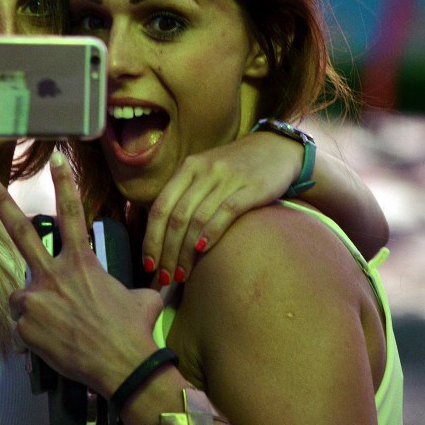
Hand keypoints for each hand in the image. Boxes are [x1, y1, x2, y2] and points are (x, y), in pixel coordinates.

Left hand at [0, 153, 162, 396]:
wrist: (124, 366)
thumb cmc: (135, 331)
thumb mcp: (142, 298)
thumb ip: (137, 286)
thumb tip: (165, 282)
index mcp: (82, 262)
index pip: (72, 213)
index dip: (64, 182)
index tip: (56, 158)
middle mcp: (54, 275)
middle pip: (21, 232)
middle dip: (0, 203)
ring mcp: (36, 300)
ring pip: (21, 294)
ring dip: (33, 306)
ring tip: (58, 325)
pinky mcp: (25, 327)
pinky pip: (23, 325)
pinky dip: (34, 334)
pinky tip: (55, 342)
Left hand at [143, 131, 300, 285]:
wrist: (277, 148)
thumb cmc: (237, 167)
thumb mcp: (206, 172)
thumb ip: (185, 195)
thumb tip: (162, 235)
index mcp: (188, 167)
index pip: (160, 207)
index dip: (151, 239)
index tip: (147, 265)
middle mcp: (204, 170)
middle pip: (176, 217)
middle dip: (167, 252)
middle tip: (165, 277)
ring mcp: (227, 178)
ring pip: (197, 218)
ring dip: (186, 251)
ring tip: (183, 274)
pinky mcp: (252, 187)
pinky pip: (226, 212)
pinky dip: (211, 232)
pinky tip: (203, 250)